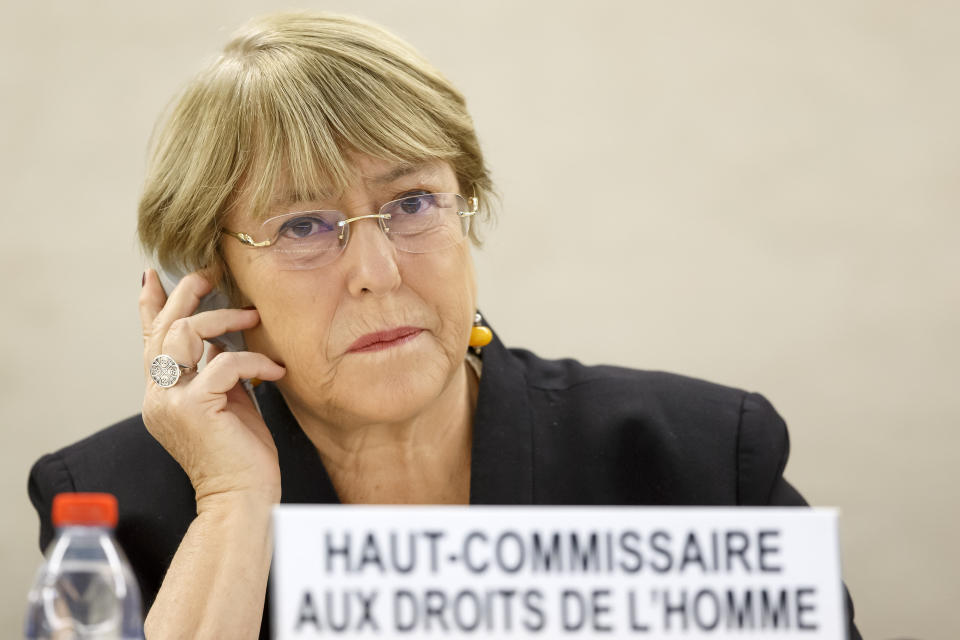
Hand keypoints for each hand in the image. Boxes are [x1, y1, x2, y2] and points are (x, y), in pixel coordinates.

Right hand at [139, 269, 285, 505]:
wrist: (242, 498)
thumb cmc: (240, 454)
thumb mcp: (226, 402)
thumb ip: (215, 372)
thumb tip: (223, 340)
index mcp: (162, 394)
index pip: (150, 341)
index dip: (150, 307)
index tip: (152, 277)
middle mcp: (157, 396)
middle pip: (165, 329)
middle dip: (185, 295)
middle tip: (209, 273)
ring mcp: (171, 401)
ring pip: (186, 335)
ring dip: (223, 318)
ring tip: (252, 317)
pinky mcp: (194, 407)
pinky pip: (223, 363)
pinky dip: (253, 361)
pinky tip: (275, 371)